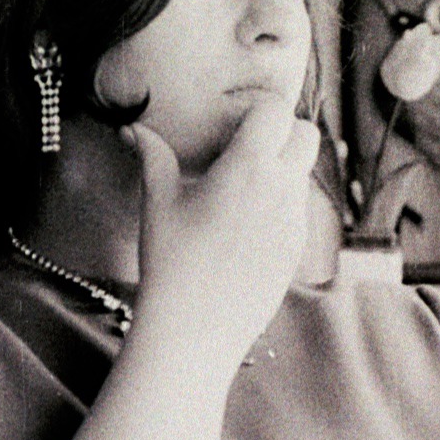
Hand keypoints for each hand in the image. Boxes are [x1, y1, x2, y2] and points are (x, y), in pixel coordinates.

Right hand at [126, 98, 320, 363]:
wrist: (195, 330)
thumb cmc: (170, 262)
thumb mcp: (157, 202)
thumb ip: (152, 156)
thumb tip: (132, 130)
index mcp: (248, 168)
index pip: (277, 110)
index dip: (258, 110)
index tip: (234, 123)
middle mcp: (281, 190)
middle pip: (306, 135)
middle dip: (283, 133)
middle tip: (247, 148)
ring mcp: (295, 221)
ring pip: (303, 174)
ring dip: (282, 170)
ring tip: (240, 191)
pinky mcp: (297, 249)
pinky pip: (299, 210)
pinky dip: (281, 204)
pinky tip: (245, 225)